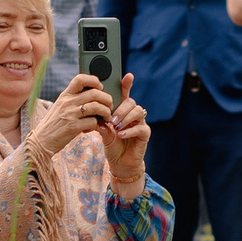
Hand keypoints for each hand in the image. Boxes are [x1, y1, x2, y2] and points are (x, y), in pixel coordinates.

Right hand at [30, 73, 114, 158]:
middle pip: (94, 93)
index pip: (80, 79)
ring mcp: (70, 114)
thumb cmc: (54, 124)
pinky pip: (93, 122)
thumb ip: (73, 100)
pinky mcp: (73, 127)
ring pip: (97, 107)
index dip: (94, 80)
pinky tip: (94, 127)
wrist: (42, 141)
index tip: (100, 87)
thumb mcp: (60, 107)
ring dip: (106, 112)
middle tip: (109, 105)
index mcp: (65, 95)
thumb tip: (93, 95)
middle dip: (107, 99)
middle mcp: (67, 102)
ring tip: (106, 117)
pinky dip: (98, 125)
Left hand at [99, 73, 149, 188]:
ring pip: (137, 112)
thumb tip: (96, 117)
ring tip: (115, 127)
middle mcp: (133, 115)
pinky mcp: (145, 134)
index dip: (127, 84)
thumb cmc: (112, 145)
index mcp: (122, 111)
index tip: (127, 76)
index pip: (125, 94)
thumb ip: (101, 123)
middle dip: (121, 109)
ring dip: (125, 118)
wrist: (119, 164)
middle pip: (131, 102)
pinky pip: (141, 127)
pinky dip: (130, 130)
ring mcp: (140, 123)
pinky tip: (121, 134)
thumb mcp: (103, 133)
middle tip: (111, 119)